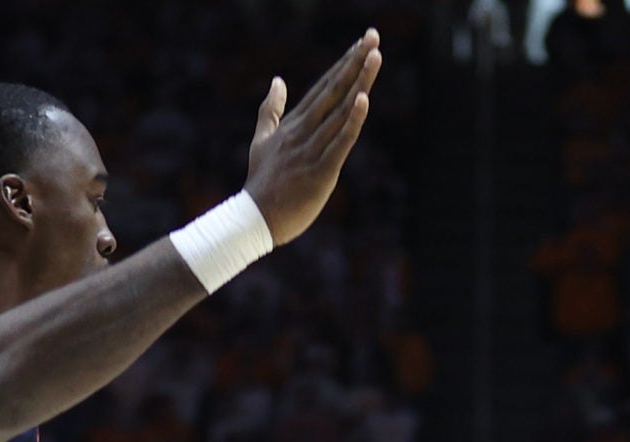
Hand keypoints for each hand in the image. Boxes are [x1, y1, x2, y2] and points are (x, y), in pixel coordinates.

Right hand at [243, 30, 384, 245]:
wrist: (254, 218)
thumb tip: (277, 80)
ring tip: (374, 56)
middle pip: (334, 90)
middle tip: (373, 36)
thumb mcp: (262, 139)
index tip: (361, 43)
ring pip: (341, 110)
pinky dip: (352, 121)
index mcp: (295, 123)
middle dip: (355, 62)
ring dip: (359, 82)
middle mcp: (304, 130)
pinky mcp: (321, 171)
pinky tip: (363, 101)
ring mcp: (312, 149)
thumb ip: (271, 109)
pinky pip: (340, 142)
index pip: (324, 86)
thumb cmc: (262, 181)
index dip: (344, 64)